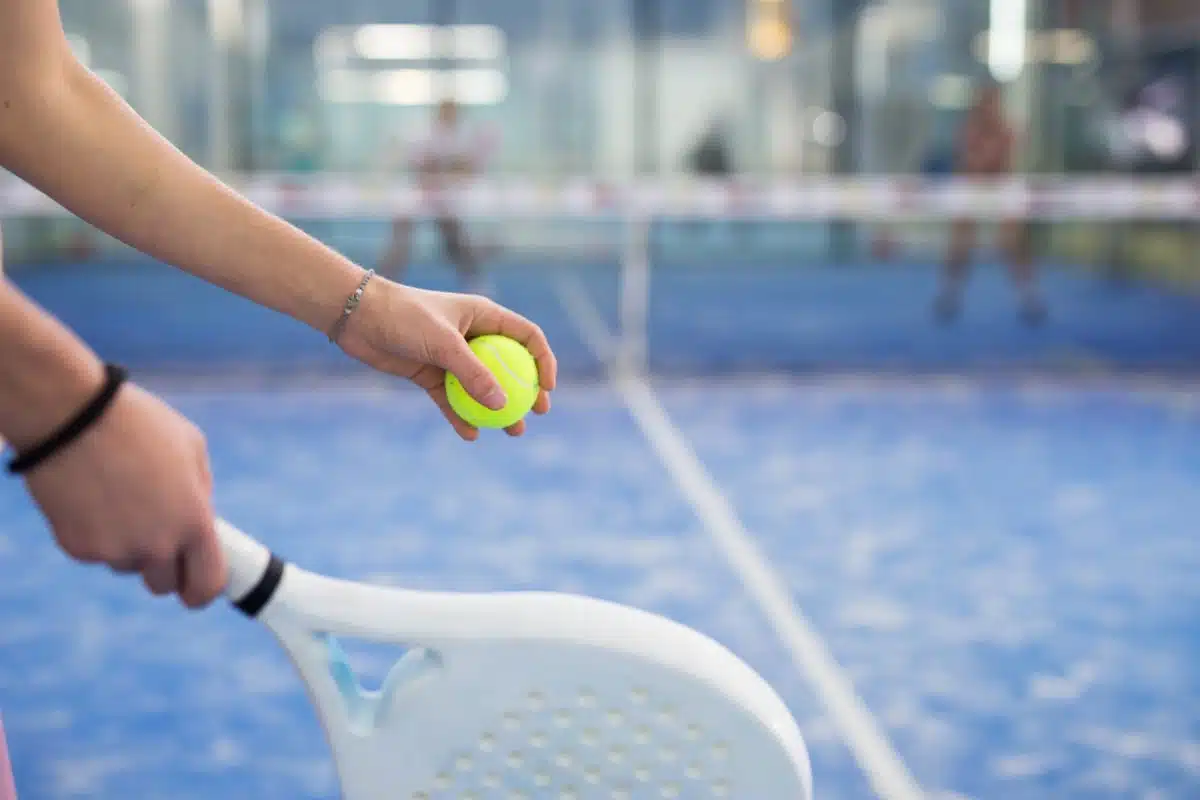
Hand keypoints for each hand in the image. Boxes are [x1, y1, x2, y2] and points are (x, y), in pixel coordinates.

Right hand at [21, 384, 224, 608]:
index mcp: (193, 521)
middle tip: (155, 537)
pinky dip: (96, 534)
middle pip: (163, 584)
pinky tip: (92, 497)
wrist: (71, 415)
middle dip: (163, 567)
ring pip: (127, 565)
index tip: (196, 587)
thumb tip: (201, 519)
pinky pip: (95, 552)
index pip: (207, 584)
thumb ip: (200, 492)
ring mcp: (114, 550)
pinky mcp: (77, 547)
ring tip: (119, 497)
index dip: (203, 590)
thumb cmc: (138, 424)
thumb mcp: (191, 448)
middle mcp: (157, 544)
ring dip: (128, 545)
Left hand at [336, 279, 556, 439]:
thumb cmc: (404, 317)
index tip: (547, 388)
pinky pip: (453, 399)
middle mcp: (473, 335)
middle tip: (538, 413)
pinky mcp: (431, 374)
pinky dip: (462, 416)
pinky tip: (470, 435)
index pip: (527, 337)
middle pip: (511, 366)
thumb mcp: (444, 343)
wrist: (358, 318)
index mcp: (484, 316)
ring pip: (483, 387)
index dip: (544, 361)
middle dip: (527, 391)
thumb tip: (502, 405)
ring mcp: (452, 357)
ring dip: (498, 410)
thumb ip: (474, 373)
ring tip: (512, 432)